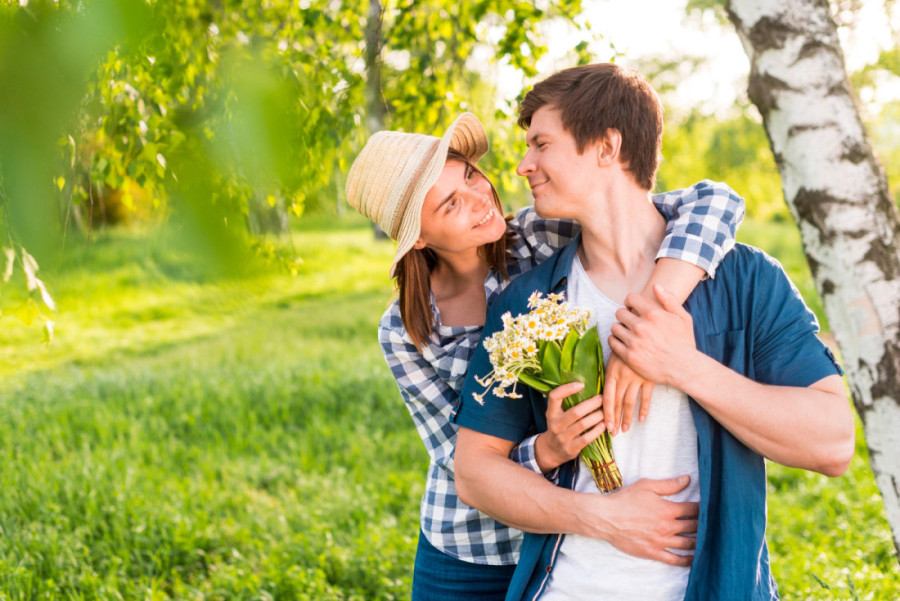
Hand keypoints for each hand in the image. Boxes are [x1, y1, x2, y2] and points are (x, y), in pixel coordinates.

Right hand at [535, 382, 604, 472]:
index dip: (567, 389)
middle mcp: (555, 425)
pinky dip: (597, 431)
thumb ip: (565, 403)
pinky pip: (587, 438)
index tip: (581, 384)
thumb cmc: (559, 427)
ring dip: (597, 417)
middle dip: (591, 404)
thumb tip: (585, 385)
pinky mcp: (571, 449)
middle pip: (575, 412)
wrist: (551, 451)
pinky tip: (603, 425)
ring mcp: (562, 438)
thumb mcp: (556, 415)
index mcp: (550, 413)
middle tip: (602, 398)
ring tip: (606, 411)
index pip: (554, 397)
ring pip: (583, 425)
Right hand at [583, 475, 698, 565]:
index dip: (703, 508)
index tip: (708, 508)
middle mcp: (668, 526)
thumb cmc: (625, 500)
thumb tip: (687, 479)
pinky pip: (675, 559)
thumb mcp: (646, 486)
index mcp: (668, 509)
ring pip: (688, 543)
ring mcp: (661, 541)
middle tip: (710, 524)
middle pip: (694, 527)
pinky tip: (693, 558)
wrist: (606, 518)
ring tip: (706, 540)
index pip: (693, 509)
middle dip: (703, 524)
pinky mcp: (653, 552)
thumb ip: (668, 484)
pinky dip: (687, 559)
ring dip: (699, 541)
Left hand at [602, 352, 653, 435]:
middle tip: (614, 433)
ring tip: (625, 429)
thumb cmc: (625, 346)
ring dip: (628, 417)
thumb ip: (610, 374)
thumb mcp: (613, 357)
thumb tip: (603, 392)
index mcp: (612, 372)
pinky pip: (646, 397)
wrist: (642, 335)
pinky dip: (644, 409)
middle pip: (618, 403)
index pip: (608, 398)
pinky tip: (641, 419)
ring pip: (631, 402)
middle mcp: (623, 377)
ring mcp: (637, 378)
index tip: (606, 426)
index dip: (607, 413)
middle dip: (616, 419)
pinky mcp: (649, 378)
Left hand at [609, 284, 696, 387]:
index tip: (633, 308)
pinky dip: (615, 340)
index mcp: (653, 314)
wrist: (683, 368)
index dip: (631, 302)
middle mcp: (641, 326)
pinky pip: (612, 342)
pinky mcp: (629, 356)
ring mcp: (634, 342)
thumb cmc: (684, 342)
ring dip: (619, 328)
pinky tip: (623, 341)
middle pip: (620, 312)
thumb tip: (656, 286)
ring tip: (627, 332)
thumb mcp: (683, 318)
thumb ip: (669, 300)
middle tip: (631, 322)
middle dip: (625, 315)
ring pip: (615, 327)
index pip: (630, 298)